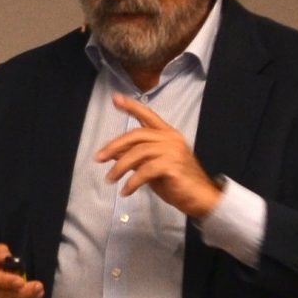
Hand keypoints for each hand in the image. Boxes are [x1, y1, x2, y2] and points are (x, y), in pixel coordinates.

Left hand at [96, 96, 220, 218]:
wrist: (199, 198)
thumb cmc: (176, 182)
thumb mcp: (151, 166)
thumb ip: (135, 156)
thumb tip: (112, 153)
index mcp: (167, 134)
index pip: (148, 115)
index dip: (131, 106)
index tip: (115, 99)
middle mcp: (171, 138)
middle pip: (136, 135)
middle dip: (114, 145)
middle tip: (98, 158)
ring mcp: (173, 151)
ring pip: (138, 153)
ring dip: (120, 167)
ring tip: (110, 179)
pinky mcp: (173, 166)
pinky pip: (145, 171)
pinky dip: (132, 182)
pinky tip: (126, 191)